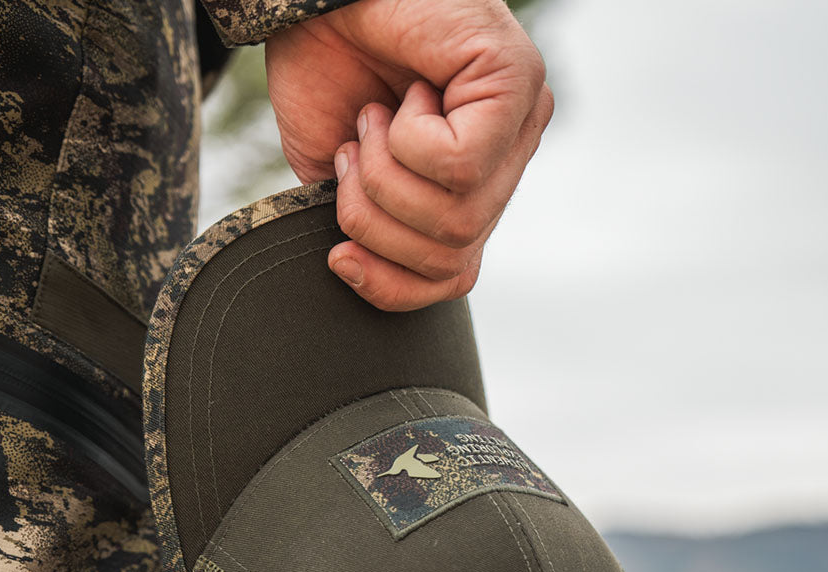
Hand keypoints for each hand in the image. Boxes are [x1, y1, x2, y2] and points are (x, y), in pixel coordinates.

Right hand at [264, 0, 552, 310]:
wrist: (307, 0)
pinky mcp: (515, 79)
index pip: (453, 278)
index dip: (392, 286)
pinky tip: (404, 96)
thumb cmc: (325, 75)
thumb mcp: (344, 182)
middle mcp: (507, 159)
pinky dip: (407, 139)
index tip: (340, 256)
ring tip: (372, 120)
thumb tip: (370, 277)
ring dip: (385, 177)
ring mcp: (520, 119)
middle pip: (452, 255)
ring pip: (457, 218)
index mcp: (471, 189)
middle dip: (376, 222)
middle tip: (352, 156)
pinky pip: (460, 164)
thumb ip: (374, 236)